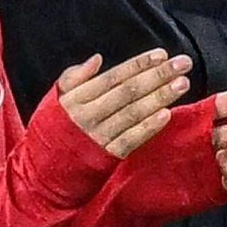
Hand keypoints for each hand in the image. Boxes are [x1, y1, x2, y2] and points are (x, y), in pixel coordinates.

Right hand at [58, 49, 192, 158]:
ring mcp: (99, 137)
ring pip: (133, 113)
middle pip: (128, 92)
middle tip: (183, 64)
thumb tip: (97, 59)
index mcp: (77, 98)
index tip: (162, 54)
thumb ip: (74, 77)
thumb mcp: (55, 99)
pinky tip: (167, 115)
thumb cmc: (52, 130)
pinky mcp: (107, 157)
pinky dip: (149, 127)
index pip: (113, 77)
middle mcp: (89, 116)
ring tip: (182, 84)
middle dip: (157, 76)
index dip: (138, 64)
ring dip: (160, 97)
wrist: (43, 172)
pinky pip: (131, 140)